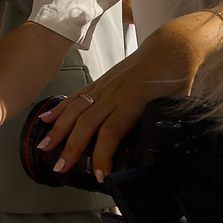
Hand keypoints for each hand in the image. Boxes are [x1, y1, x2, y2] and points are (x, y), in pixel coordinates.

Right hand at [37, 8, 222, 177]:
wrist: (171, 48)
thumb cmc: (175, 75)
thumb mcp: (178, 105)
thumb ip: (166, 127)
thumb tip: (165, 150)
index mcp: (134, 101)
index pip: (111, 132)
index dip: (103, 155)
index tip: (100, 174)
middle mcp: (114, 94)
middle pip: (86, 123)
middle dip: (70, 147)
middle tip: (61, 167)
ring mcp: (105, 87)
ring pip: (76, 110)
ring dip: (58, 130)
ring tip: (44, 146)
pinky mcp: (101, 82)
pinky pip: (76, 96)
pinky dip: (60, 108)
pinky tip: (47, 119)